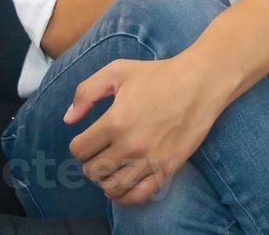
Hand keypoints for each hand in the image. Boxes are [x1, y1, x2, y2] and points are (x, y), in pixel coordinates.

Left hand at [62, 54, 224, 206]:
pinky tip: (123, 185)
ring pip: (112, 187)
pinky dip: (125, 196)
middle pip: (93, 171)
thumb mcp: (117, 71)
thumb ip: (86, 92)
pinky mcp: (167, 169)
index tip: (88, 140)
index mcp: (115, 121)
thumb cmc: (157, 75)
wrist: (199, 84)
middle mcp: (130, 145)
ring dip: (105, 180)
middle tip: (99, 153)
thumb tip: (68, 119)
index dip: (79, 145)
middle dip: (90, 163)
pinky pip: (138, 196)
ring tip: (110, 168)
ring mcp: (149, 160)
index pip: (79, 150)